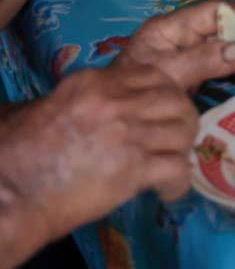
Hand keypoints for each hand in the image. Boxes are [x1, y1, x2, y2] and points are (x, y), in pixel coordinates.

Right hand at [0, 62, 200, 247]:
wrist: (9, 193)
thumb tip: (102, 106)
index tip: (163, 112)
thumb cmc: (17, 154)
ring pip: (183, 130)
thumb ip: (83, 100)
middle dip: (182, 118)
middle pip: (175, 99)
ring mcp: (128, 133)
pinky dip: (178, 181)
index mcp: (94, 83)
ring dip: (183, 148)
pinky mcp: (134, 168)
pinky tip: (167, 189)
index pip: (152, 75)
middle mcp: (115, 101)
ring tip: (173, 162)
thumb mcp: (47, 108)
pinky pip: (177, 168)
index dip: (165, 95)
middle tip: (176, 138)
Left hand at [119, 1, 234, 90]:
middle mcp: (180, 36)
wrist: (107, 123)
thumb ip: (203, 61)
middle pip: (222, 28)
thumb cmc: (132, 91)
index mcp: (171, 27)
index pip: (214, 10)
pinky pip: (218, 66)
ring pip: (223, 47)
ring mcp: (185, 55)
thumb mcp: (168, 74)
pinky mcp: (189, 74)